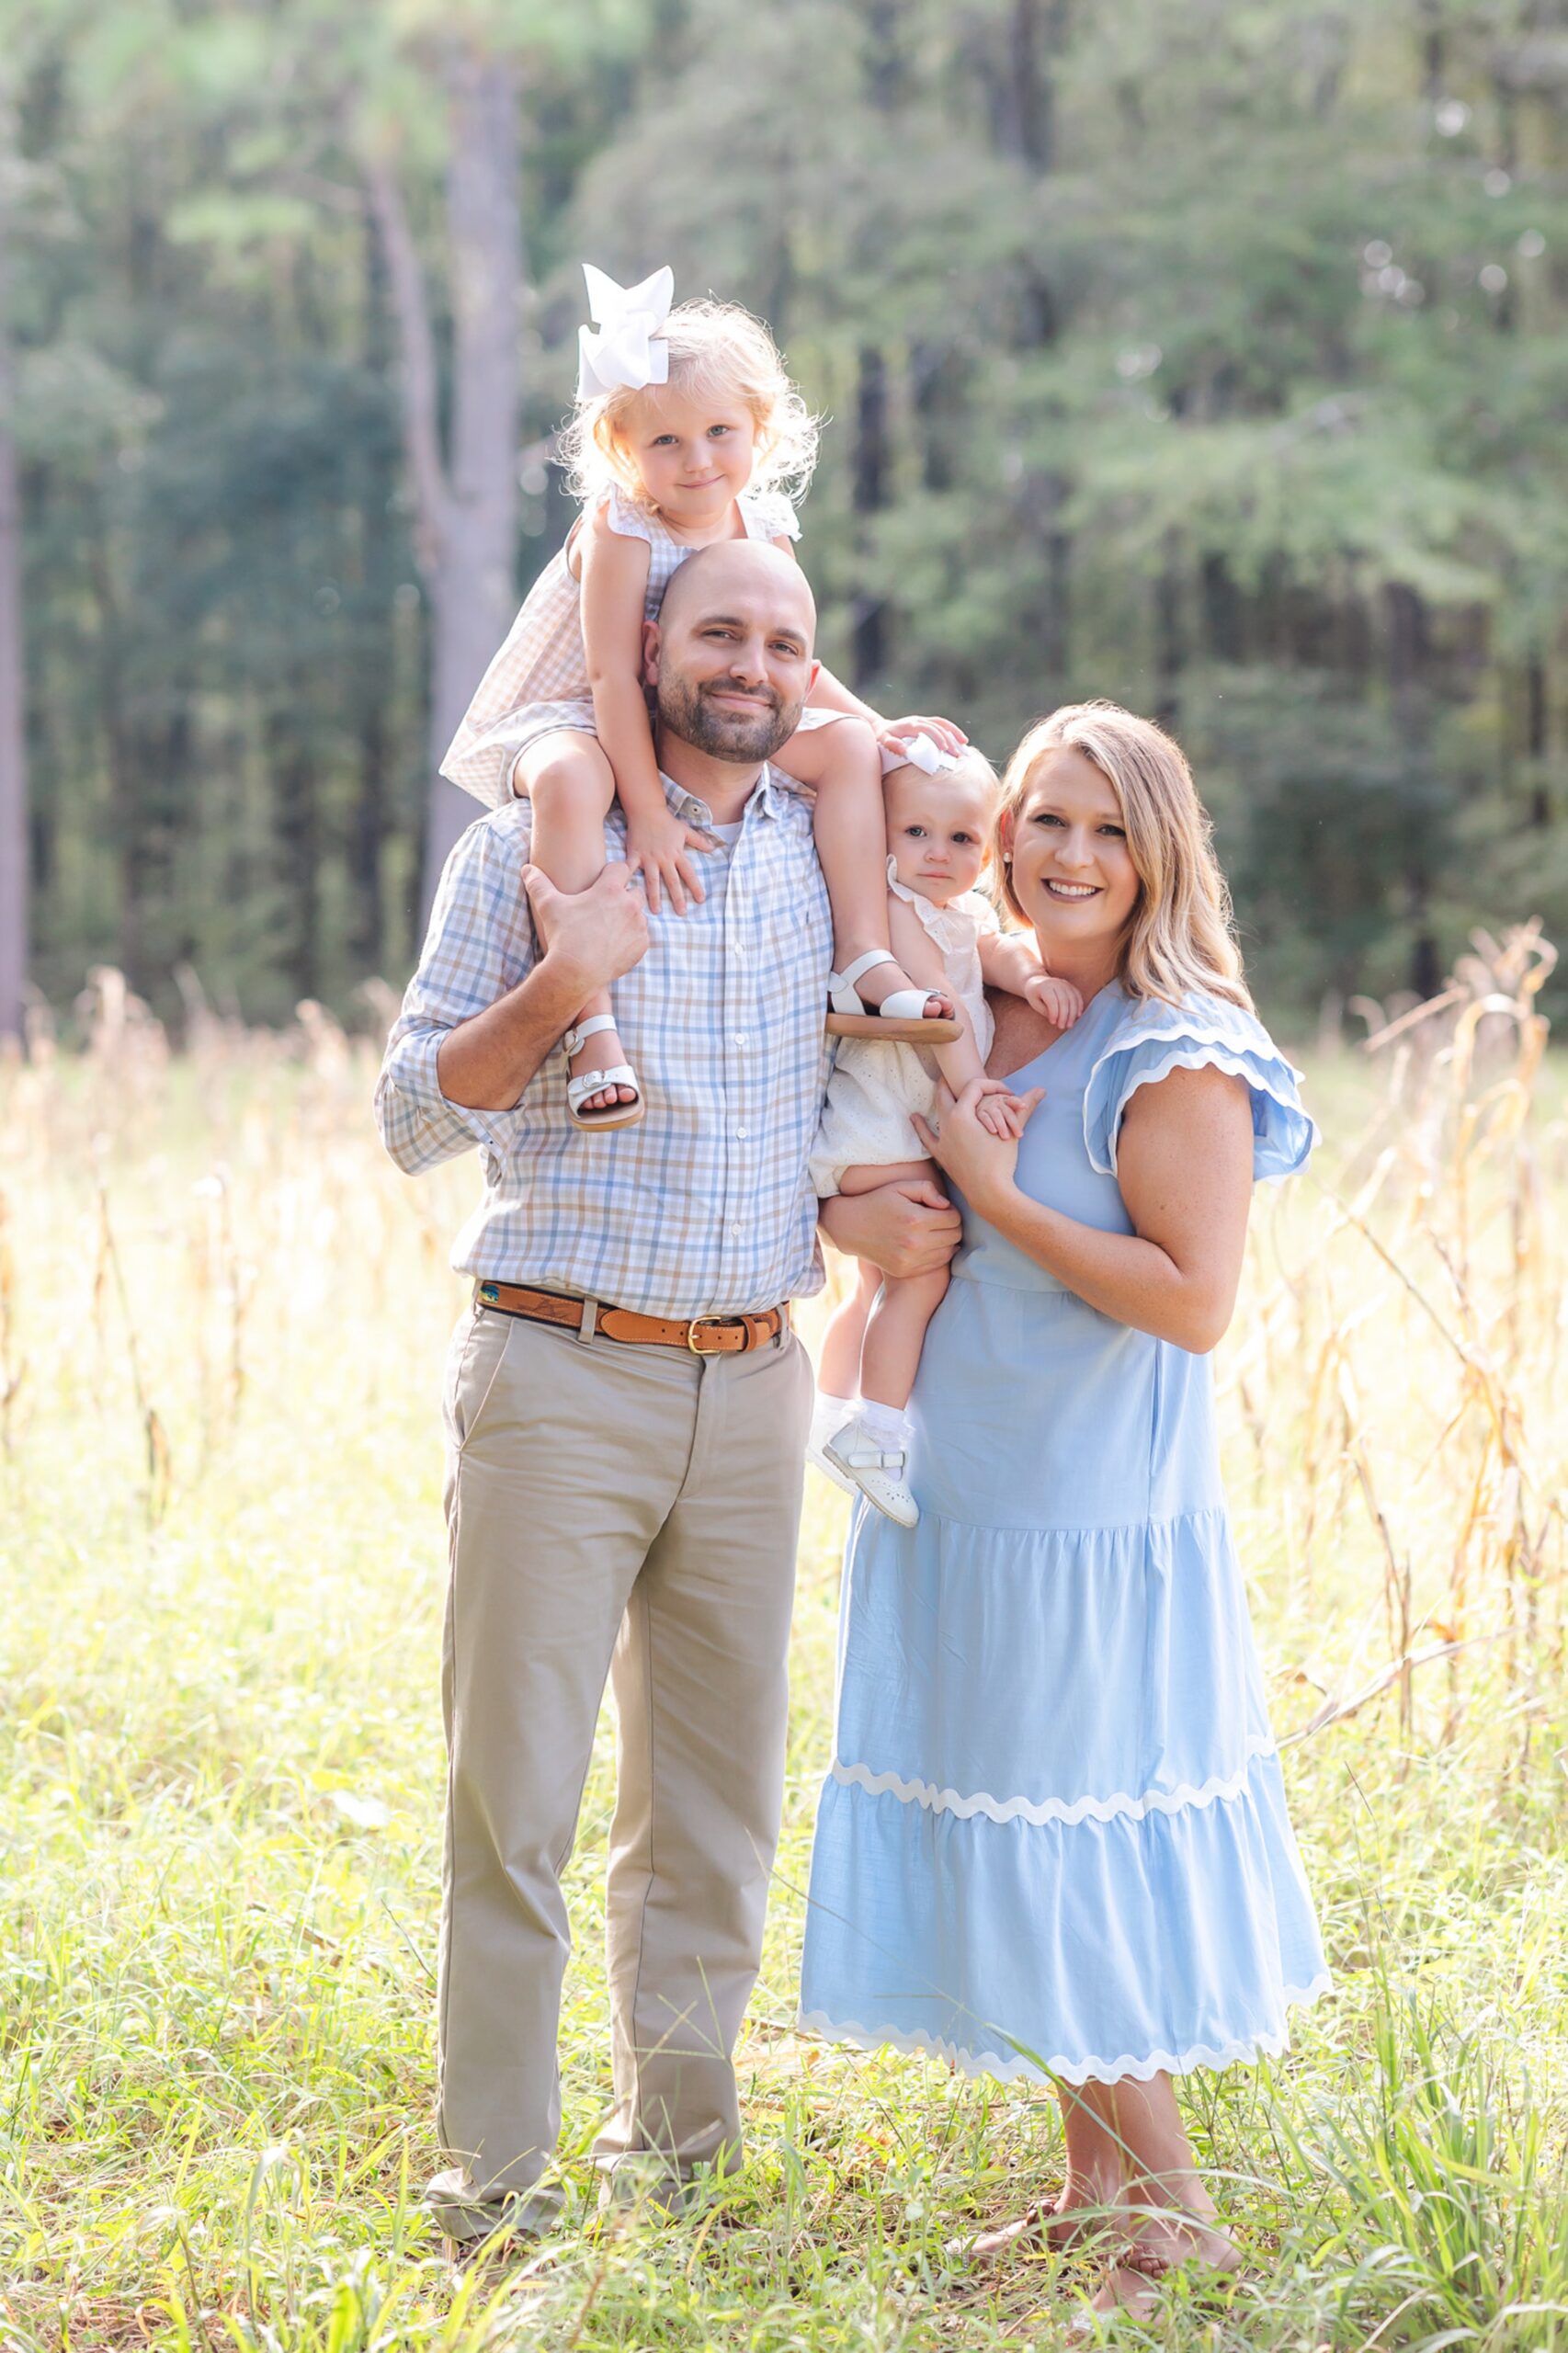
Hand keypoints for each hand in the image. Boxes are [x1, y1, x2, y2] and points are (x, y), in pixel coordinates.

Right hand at [522, 862, 647, 997]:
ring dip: (629, 918)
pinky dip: (632, 938)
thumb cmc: (563, 936)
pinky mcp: (642, 945)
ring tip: (609, 929)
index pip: (620, 868)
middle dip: (624, 897)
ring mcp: (638, 925)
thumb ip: (538, 884)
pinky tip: (615, 943)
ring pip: (639, 915)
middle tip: (605, 909)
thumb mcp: (548, 906)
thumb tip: (526, 869)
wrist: (576, 972)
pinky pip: (642, 936)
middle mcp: (629, 904)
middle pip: (635, 891)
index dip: (611, 875)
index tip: (602, 884)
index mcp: (610, 889)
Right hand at [624, 803, 715, 915]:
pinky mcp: (635, 855)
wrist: (647, 810)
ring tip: (656, 911)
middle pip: (673, 881)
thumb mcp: (685, 830)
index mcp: (677, 854)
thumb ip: (699, 841)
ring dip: (655, 896)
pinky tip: (625, 891)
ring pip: (653, 880)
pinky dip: (627, 878)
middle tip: (681, 912)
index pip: (689, 873)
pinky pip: (630, 869)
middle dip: (677, 897)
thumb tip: (713, 849)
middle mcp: (664, 858)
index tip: (700, 900)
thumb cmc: (666, 821)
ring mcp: (649, 858)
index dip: (695, 887)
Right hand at [818, 1174, 961, 1279]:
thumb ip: (926, 1189)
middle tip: (940, 1219)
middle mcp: (914, 1243)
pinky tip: (929, 1244)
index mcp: (915, 1219)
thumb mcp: (899, 1187)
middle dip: (952, 1226)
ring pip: (948, 1252)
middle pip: (954, 1236)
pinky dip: (938, 1255)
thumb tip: (947, 1205)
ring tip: (935, 1232)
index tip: (942, 1209)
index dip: (952, 1211)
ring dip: (947, 1241)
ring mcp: (909, 1260)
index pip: (954, 1218)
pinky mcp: (905, 1270)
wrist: (850, 1227)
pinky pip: (935, 1265)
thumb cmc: (877, 1202)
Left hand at [876, 714, 967, 762]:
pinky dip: (952, 731)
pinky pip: (942, 725)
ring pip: (943, 723)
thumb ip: (892, 745)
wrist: (880, 729)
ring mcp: (923, 721)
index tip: (945, 748)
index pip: (928, 729)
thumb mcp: (883, 741)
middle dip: (950, 739)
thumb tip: (905, 751)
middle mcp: (919, 720)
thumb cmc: (882, 738)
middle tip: (957, 753)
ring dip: (955, 732)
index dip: (938, 737)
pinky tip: (960, 741)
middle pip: (939, 727)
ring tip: (964, 744)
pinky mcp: (926, 724)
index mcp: (911, 724)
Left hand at [912, 1077, 1043, 1217]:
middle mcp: (947, 1122)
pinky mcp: (941, 1154)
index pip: (974, 1086)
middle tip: (957, 1073)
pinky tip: (914, 1117)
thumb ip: (1025, 1107)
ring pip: (936, 1111)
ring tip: (942, 1088)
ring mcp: (942, 1138)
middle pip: (946, 1092)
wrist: (989, 1191)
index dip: (990, 1083)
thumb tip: (1041, 1090)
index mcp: (963, 1114)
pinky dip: (920, 1126)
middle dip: (953, 1081)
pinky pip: (927, 1137)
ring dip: (940, 1098)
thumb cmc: (1001, 1161)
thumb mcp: (1013, 1130)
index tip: (1004, 1091)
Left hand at [1023, 971, 1084, 1028]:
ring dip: (1073, 1013)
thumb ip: (1046, 1011)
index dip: (1054, 1013)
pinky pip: (1077, 996)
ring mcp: (1064, 983)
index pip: (1052, 1000)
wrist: (1037, 983)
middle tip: (1062, 1027)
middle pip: (1064, 1000)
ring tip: (1069, 1025)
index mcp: (1044, 986)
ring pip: (1073, 999)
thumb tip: (1057, 1020)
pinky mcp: (1070, 986)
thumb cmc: (1035, 996)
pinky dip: (1079, 1006)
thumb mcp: (1035, 1004)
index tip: (1053, 1023)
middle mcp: (1056, 982)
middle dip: (1064, 1016)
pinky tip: (1078, 1016)